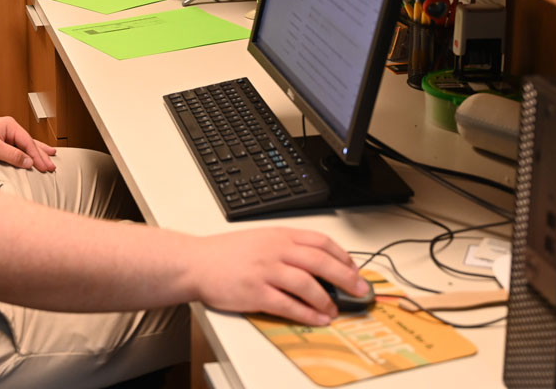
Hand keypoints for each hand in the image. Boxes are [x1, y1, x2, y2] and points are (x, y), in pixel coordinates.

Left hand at [0, 116, 56, 171]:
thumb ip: (12, 155)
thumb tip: (29, 162)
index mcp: (8, 125)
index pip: (28, 142)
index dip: (37, 156)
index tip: (45, 167)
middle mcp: (7, 128)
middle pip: (29, 143)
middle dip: (41, 155)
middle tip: (52, 167)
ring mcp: (2, 135)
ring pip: (24, 146)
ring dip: (36, 154)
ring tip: (50, 156)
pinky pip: (16, 149)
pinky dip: (25, 154)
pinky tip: (31, 157)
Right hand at [191, 227, 367, 326]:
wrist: (196, 262)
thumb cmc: (226, 253)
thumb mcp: (260, 238)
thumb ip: (286, 246)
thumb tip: (316, 262)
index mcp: (279, 235)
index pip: (320, 242)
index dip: (342, 256)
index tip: (353, 268)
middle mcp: (275, 250)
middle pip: (320, 262)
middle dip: (345, 278)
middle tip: (359, 290)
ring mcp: (266, 271)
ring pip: (307, 284)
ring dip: (326, 299)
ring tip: (335, 310)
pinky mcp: (255, 293)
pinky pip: (288, 305)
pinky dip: (307, 314)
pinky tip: (317, 319)